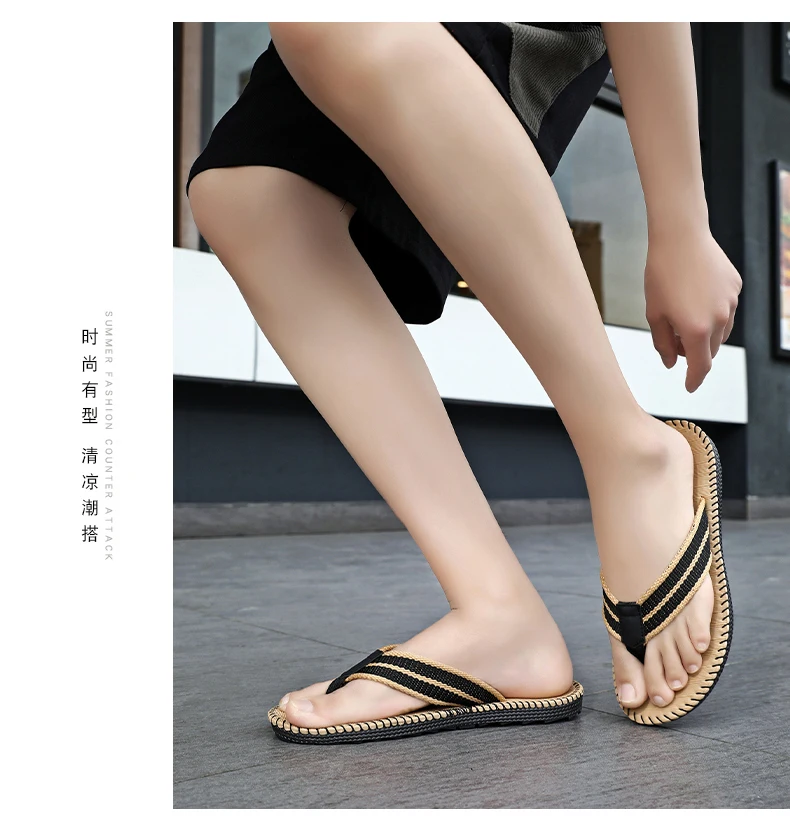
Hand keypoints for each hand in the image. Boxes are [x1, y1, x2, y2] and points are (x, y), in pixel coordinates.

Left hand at [644, 228, 741, 392]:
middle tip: (674, 342)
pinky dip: (713, 313)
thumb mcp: (654, 313)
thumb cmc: (661, 275)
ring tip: (683, 318)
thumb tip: (671, 362)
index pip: (700, 367)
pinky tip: (696, 297)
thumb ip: (662, 343)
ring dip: (705, 334)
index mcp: (695, 330)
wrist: (680, 238)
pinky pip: (726, 309)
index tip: (689, 387)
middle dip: (694, 353)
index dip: (694, 380)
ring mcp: (731, 303)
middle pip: (710, 350)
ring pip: (721, 332)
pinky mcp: (736, 288)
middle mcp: (719, 319)